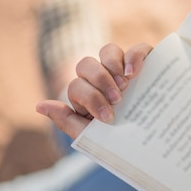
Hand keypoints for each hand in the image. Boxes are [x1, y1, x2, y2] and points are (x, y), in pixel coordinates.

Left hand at [36, 43, 152, 138]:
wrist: (150, 141)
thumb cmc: (119, 138)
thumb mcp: (92, 135)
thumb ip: (67, 121)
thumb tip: (40, 105)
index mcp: (87, 94)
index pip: (77, 86)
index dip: (90, 98)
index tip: (108, 116)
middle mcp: (102, 77)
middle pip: (86, 64)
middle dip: (99, 82)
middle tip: (117, 99)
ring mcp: (123, 67)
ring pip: (108, 50)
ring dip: (112, 67)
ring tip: (126, 85)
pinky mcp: (145, 62)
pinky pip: (137, 49)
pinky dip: (134, 57)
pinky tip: (135, 73)